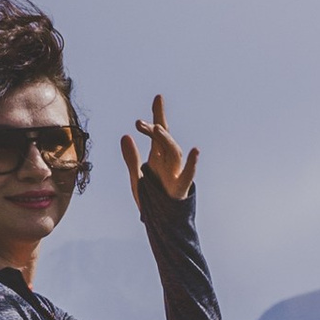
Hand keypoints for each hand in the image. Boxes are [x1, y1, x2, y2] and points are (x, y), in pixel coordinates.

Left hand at [121, 92, 197, 207]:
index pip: (158, 132)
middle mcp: (169, 162)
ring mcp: (176, 173)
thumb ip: (131, 158)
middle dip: (154, 130)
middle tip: (139, 124)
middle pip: (164, 140)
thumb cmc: (153, 199)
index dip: (158, 114)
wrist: (163, 223)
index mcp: (158, 157)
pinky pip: (188, 174)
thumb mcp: (137, 177)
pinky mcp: (180, 188)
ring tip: (156, 129)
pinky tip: (195, 150)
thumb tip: (124, 135)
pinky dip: (192, 163)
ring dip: (166, 140)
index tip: (158, 96)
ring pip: (173, 153)